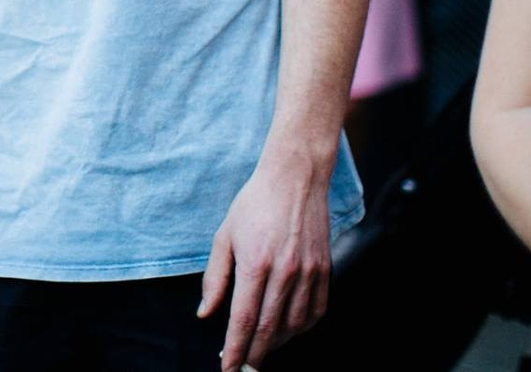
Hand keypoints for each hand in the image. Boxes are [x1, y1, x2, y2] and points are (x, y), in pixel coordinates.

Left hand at [199, 153, 331, 370]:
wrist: (295, 179)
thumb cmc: (254, 204)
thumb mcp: (224, 236)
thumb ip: (215, 278)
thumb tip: (205, 312)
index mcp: (255, 263)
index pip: (244, 318)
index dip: (235, 348)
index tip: (228, 366)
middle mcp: (285, 271)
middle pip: (270, 328)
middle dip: (255, 353)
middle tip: (244, 367)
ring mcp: (308, 271)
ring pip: (295, 324)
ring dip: (278, 343)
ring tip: (262, 348)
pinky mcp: (325, 269)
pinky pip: (317, 311)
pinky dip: (302, 328)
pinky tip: (289, 330)